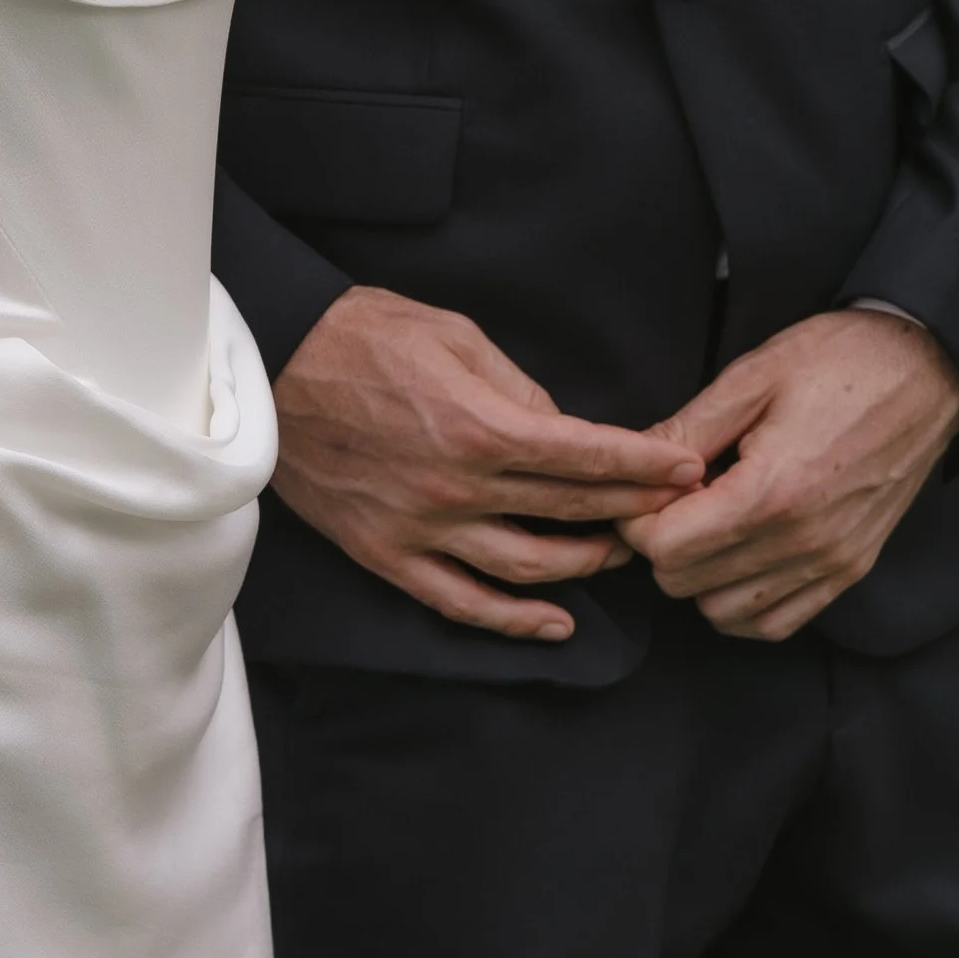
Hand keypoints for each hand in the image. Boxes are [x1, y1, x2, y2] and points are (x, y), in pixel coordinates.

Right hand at [270, 282, 705, 644]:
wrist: (273, 363)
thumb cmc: (364, 335)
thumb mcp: (457, 335)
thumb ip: (518, 389)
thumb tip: (563, 430)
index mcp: (483, 427)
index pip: (588, 457)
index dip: (645, 466)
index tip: (685, 469)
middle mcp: (460, 488)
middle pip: (570, 512)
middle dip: (632, 511)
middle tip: (669, 511)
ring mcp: (423, 528)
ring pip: (528, 568)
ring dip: (584, 565)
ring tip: (617, 555)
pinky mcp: (387, 554)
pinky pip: (460, 601)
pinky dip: (512, 620)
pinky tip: (555, 623)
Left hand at [617, 310, 958, 641]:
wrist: (929, 368)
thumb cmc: (840, 360)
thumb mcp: (753, 376)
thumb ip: (687, 430)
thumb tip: (632, 464)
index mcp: (773, 491)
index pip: (666, 548)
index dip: (640, 517)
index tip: (649, 486)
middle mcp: (804, 541)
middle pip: (685, 583)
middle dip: (664, 543)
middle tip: (679, 497)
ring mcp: (832, 563)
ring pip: (724, 613)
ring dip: (701, 575)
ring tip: (712, 521)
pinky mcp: (851, 570)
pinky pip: (775, 622)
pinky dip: (743, 601)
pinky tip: (740, 553)